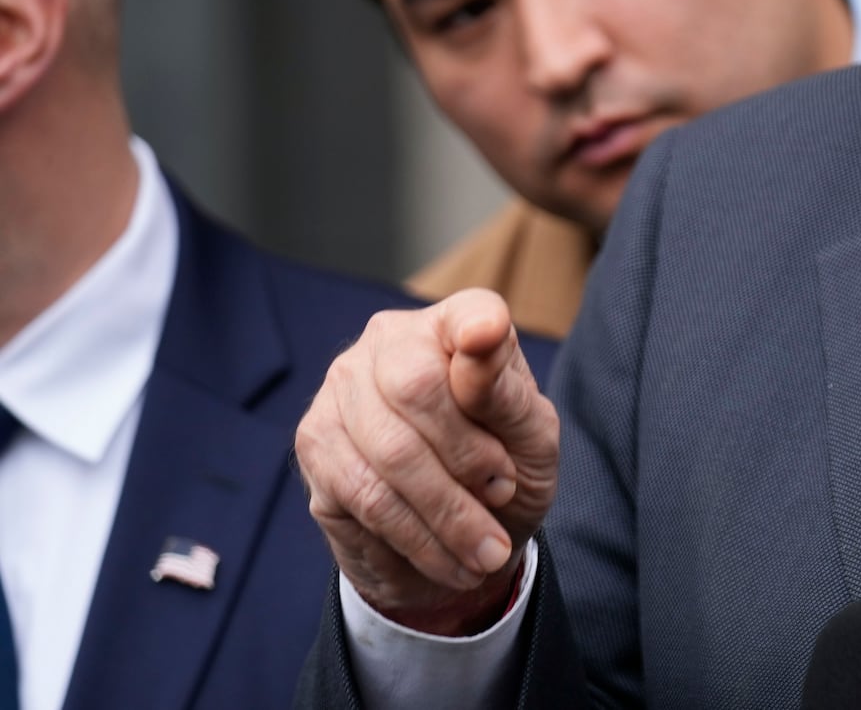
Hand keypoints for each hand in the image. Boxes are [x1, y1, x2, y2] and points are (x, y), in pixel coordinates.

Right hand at [295, 288, 558, 634]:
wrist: (462, 541)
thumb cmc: (505, 470)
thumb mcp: (532, 439)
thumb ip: (508, 392)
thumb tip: (480, 337)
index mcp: (454, 326)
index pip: (466, 314)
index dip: (476, 327)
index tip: (486, 334)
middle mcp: (387, 342)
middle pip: (416, 388)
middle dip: (467, 458)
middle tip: (503, 497)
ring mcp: (340, 390)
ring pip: (390, 453)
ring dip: (448, 516)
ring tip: (487, 552)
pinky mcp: (313, 445)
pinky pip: (364, 497)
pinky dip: (416, 538)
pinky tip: (450, 561)